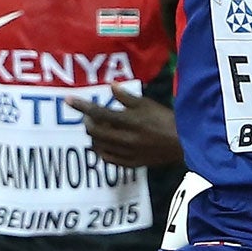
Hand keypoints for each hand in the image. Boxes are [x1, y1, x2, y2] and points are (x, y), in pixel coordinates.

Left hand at [66, 86, 181, 167]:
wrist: (182, 143)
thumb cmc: (165, 120)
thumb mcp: (147, 104)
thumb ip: (127, 97)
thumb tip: (111, 87)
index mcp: (130, 121)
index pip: (99, 112)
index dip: (82, 106)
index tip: (69, 100)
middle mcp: (126, 138)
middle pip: (95, 131)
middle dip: (87, 122)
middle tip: (89, 117)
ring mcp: (127, 152)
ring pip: (99, 146)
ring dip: (93, 137)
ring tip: (96, 130)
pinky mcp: (131, 163)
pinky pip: (109, 159)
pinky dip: (101, 151)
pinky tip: (103, 145)